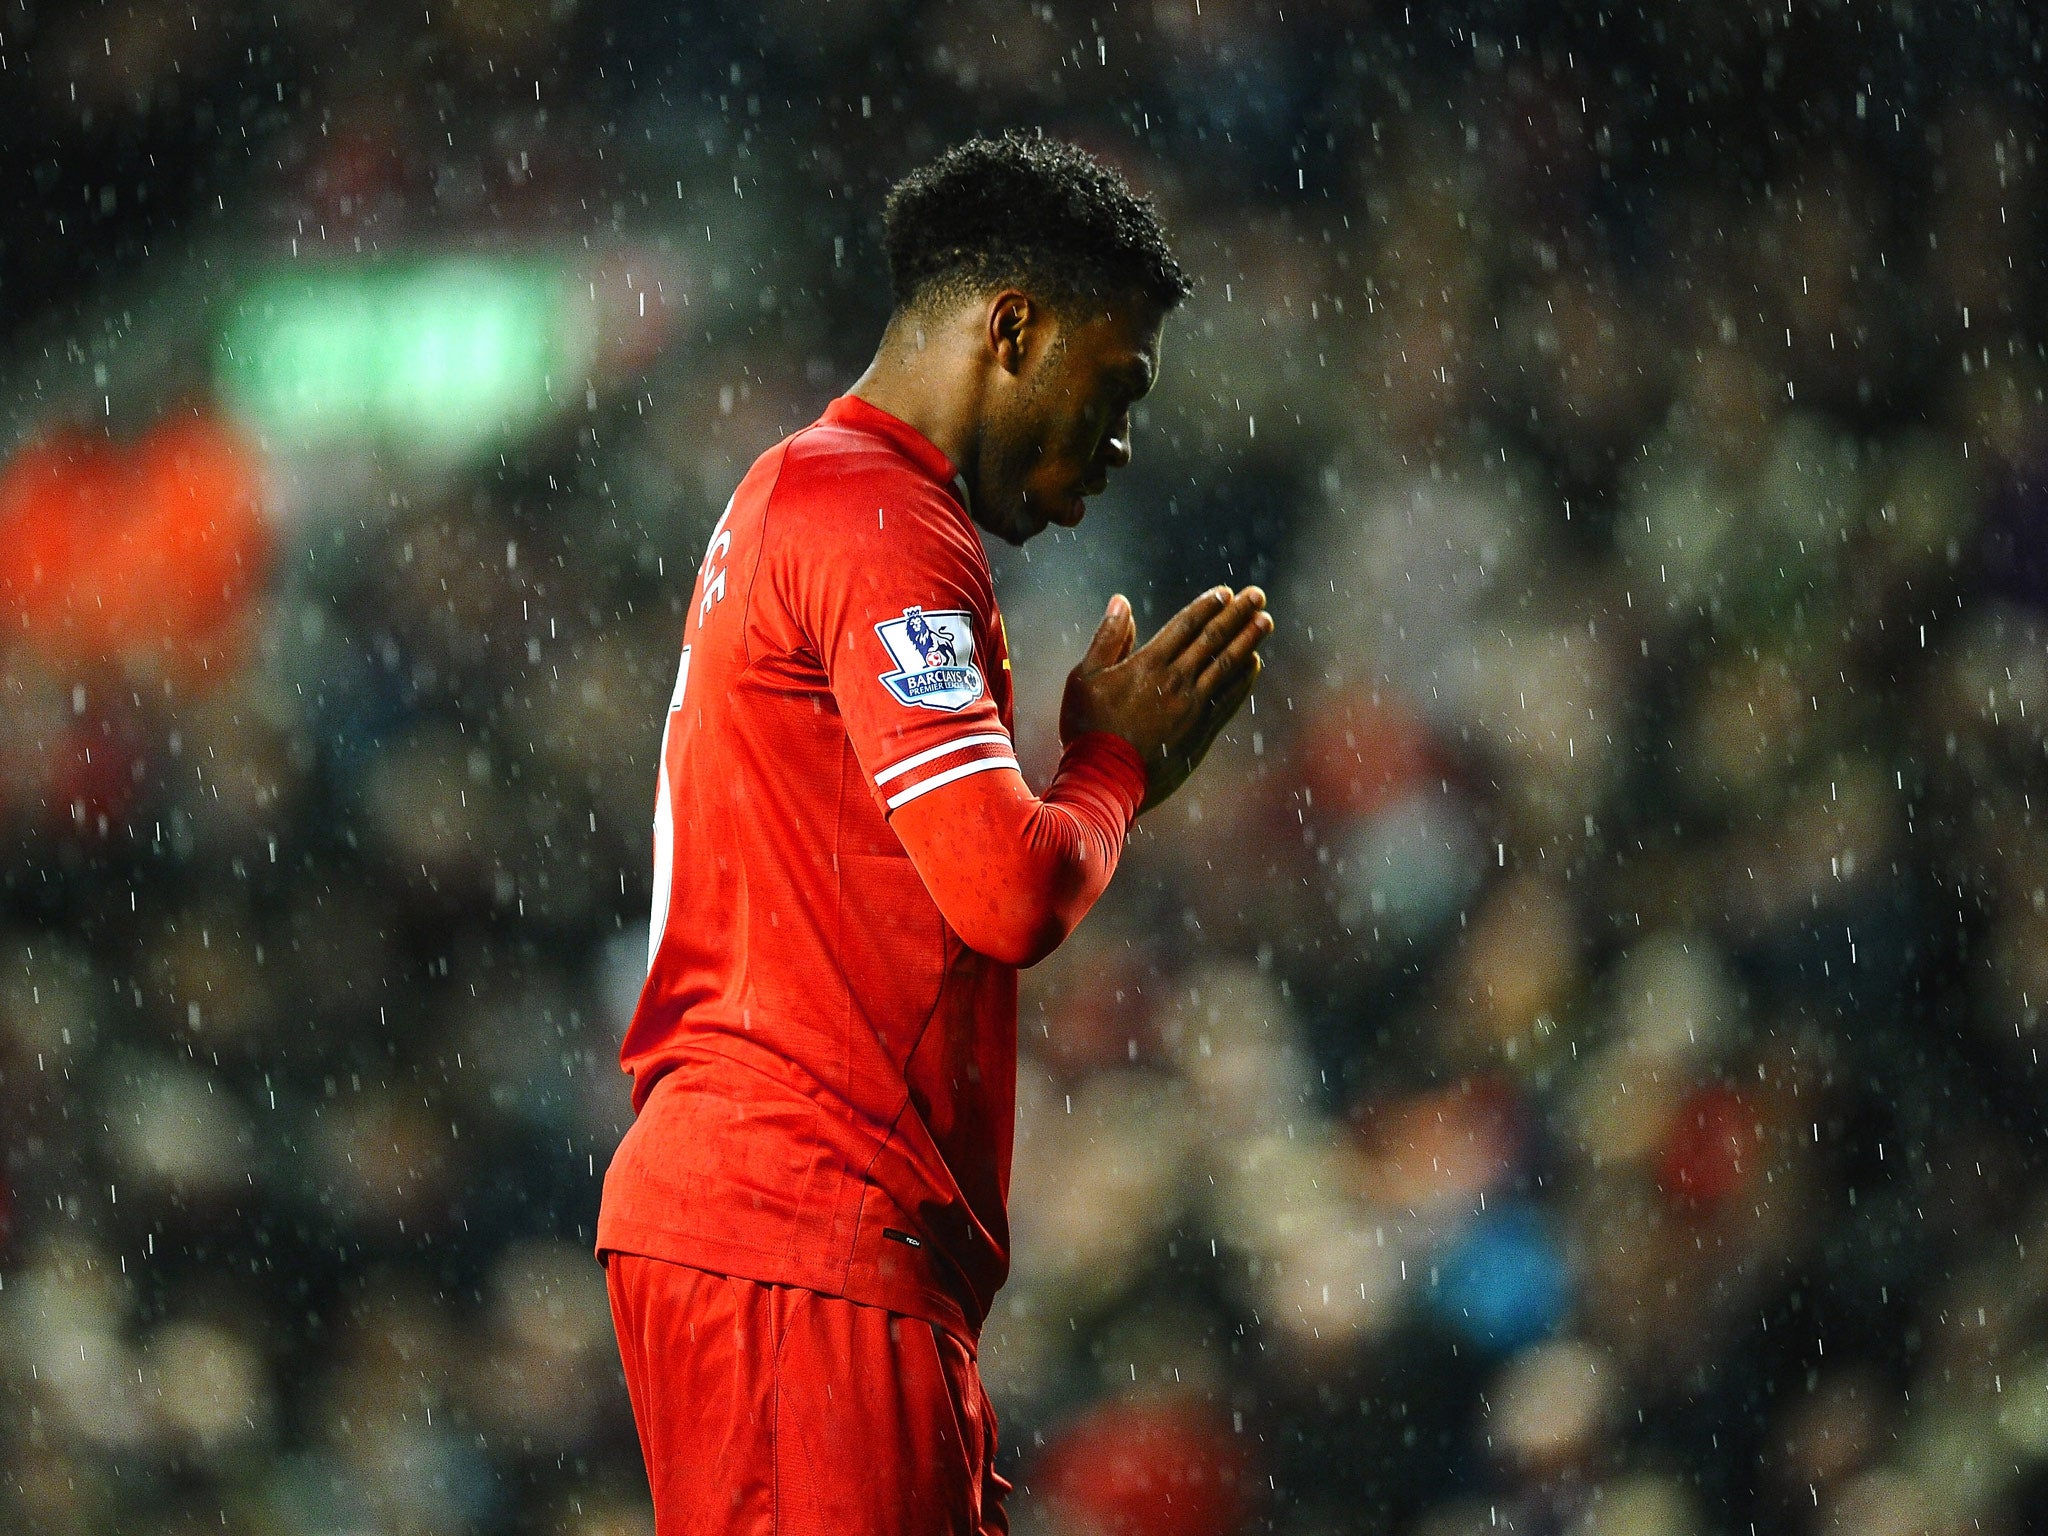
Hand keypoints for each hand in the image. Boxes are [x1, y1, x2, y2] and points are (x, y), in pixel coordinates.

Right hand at [1059, 584, 1272, 812]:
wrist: (1106, 782)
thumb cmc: (1088, 729)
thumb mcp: (1084, 678)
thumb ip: (1107, 638)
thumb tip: (1121, 602)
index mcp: (1147, 665)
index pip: (1186, 626)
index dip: (1208, 606)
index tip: (1226, 592)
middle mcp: (1176, 682)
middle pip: (1213, 640)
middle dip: (1237, 615)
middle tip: (1257, 596)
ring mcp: (1193, 708)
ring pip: (1227, 666)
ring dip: (1248, 641)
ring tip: (1265, 621)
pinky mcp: (1201, 732)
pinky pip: (1229, 699)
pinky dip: (1244, 679)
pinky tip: (1253, 665)